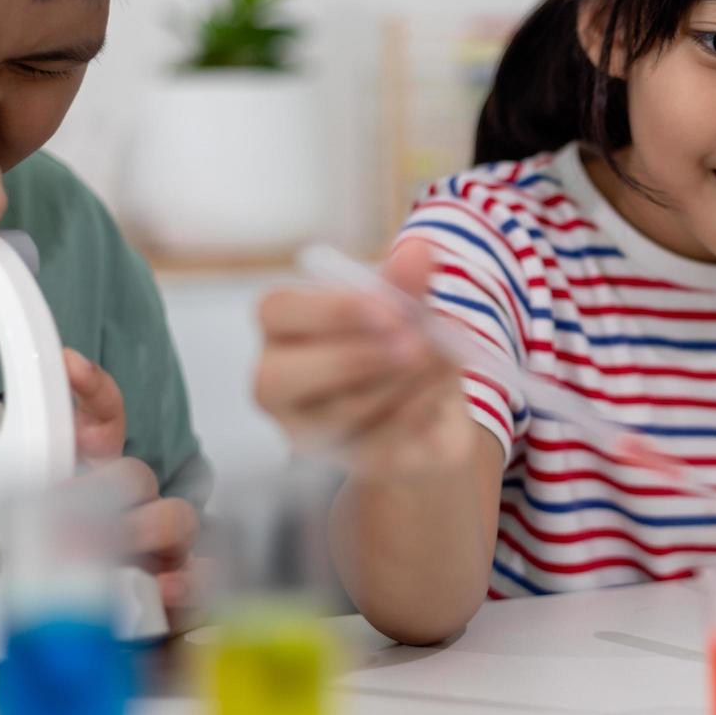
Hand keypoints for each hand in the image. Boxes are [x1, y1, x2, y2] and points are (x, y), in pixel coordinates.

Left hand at [67, 351, 200, 615]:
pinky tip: (165, 586)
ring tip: (115, 546)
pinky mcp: (177, 582)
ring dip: (146, 528)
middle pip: (134, 472)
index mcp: (91, 478)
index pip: (102, 419)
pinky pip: (198, 572)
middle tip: (69, 504)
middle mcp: (131, 505)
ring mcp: (159, 542)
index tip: (67, 364)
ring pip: (175, 515)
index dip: (89, 388)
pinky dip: (187, 578)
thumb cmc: (55, 569)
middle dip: (105, 484)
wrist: (91, 622)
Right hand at [254, 239, 476, 479]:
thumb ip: (406, 284)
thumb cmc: (401, 344)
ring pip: (337, 413)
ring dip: (398, 383)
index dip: (331, 310)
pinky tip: (439, 394)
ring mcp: (306, 431)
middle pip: (281, 377)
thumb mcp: (408, 310)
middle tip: (416, 344)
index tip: (391, 307)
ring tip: (439, 360)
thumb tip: (419, 250)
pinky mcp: (347, 464)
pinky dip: (416, 415)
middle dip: (355, 358)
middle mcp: (278, 384)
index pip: (276, 312)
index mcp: (283, 328)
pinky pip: (376, 447)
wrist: (430, 413)